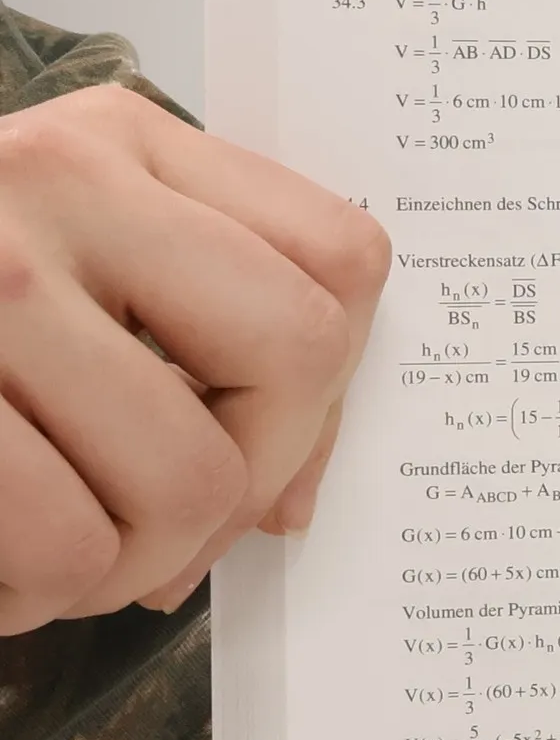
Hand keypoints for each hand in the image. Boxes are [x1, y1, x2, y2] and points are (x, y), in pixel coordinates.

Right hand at [0, 84, 389, 634]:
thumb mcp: (62, 273)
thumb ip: (195, 344)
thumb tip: (289, 501)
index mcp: (116, 142)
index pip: (340, 259)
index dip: (332, 384)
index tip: (269, 451)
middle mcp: (51, 179)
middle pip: (294, 360)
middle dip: (245, 483)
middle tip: (160, 528)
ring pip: (190, 480)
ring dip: (130, 560)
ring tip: (54, 551)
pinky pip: (61, 542)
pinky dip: (39, 596)